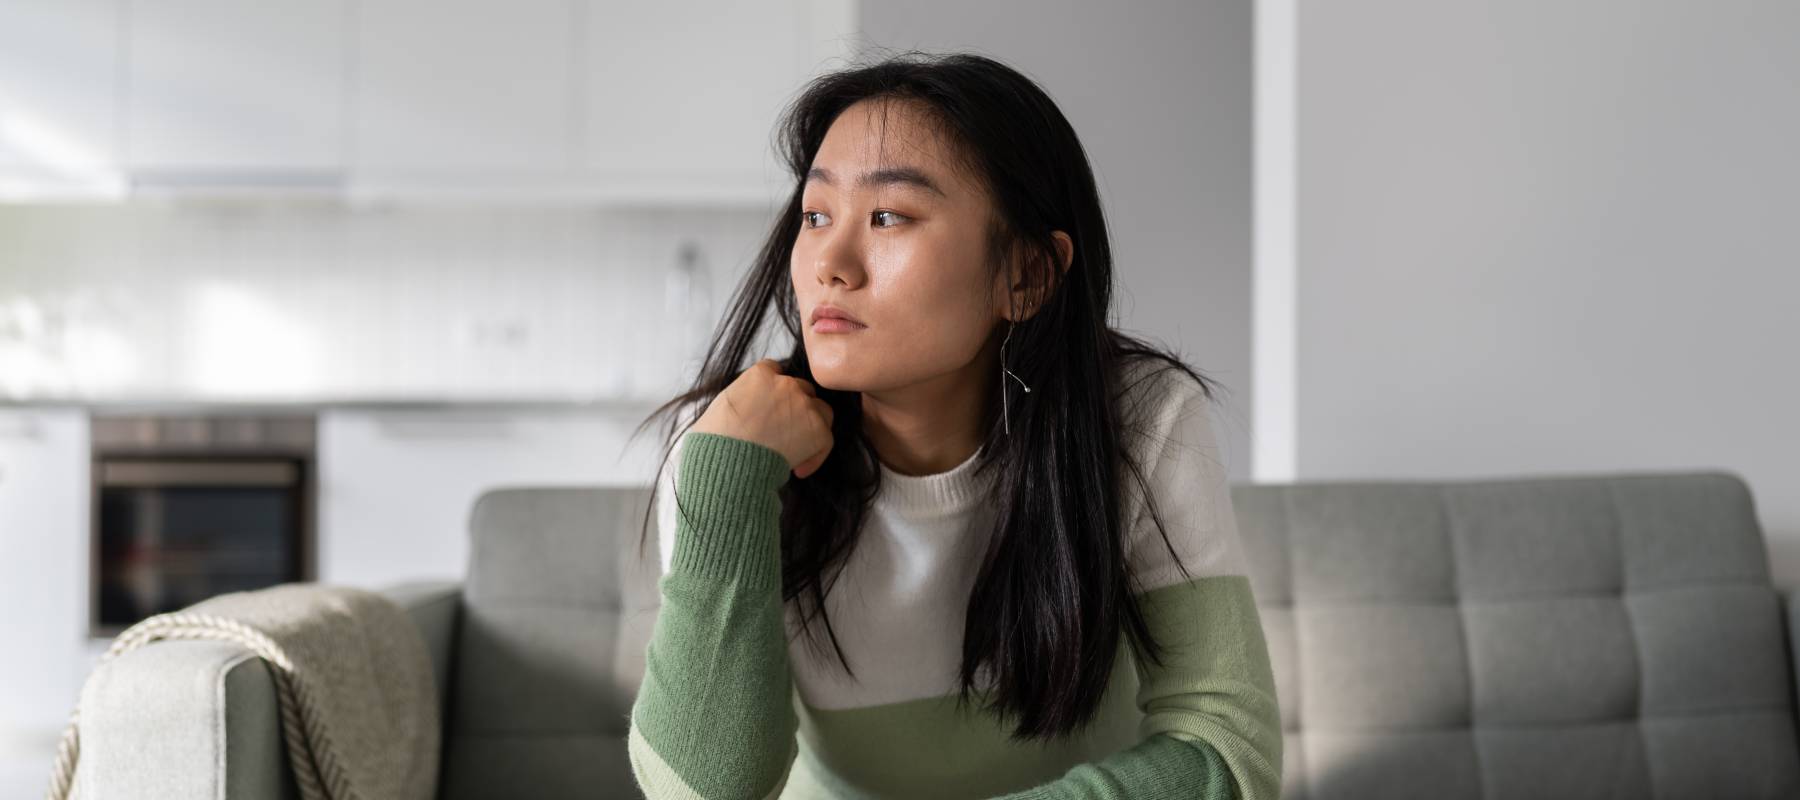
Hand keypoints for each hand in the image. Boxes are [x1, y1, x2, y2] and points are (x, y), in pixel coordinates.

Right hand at [690, 358, 835, 478]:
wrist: (728, 463)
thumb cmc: (715, 441)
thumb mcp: (722, 405)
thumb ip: (744, 397)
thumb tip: (750, 410)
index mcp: (760, 374)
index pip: (775, 372)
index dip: (773, 394)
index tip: (768, 412)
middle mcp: (786, 384)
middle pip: (801, 389)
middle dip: (794, 409)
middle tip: (783, 433)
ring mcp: (804, 405)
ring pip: (820, 410)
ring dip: (811, 426)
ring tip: (797, 448)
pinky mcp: (818, 429)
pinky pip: (826, 440)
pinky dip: (815, 455)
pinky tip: (798, 469)